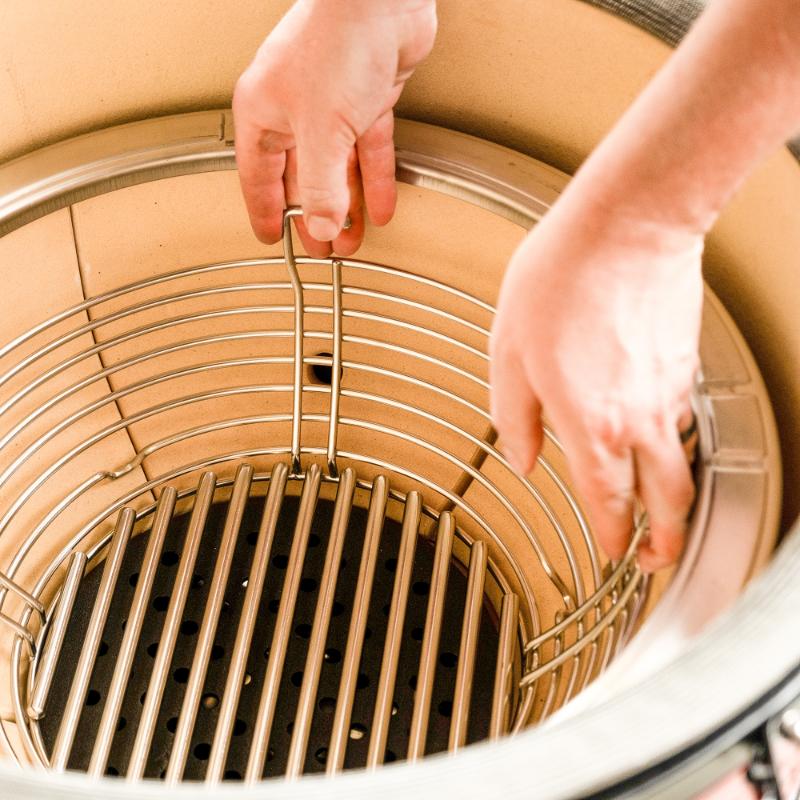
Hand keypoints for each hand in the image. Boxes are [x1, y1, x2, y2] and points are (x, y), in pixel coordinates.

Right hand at [233, 0, 436, 255]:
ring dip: (346, 207)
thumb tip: (323, 227)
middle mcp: (294, 108)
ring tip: (351, 239)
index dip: (265, 211)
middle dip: (314, 217)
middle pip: (301, 177)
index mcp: (264, 111)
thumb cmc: (338, 41)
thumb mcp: (321, 130)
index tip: (272, 238)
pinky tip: (378, 207)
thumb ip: (320, 185)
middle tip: (321, 250)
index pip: (258, 175)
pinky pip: (368, 151)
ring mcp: (332, 104)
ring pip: (337, 169)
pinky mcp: (367, 99)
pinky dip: (373, 181)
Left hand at [490, 190, 701, 571]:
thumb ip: (514, 414)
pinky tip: (654, 437)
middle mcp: (639, 420)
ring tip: (663, 514)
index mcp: (590, 425)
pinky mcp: (685, 366)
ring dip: (674, 501)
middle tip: (654, 559)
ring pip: (682, 466)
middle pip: (667, 502)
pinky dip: (672, 444)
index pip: (608, 504)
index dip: (612, 539)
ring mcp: (670, 393)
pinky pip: (681, 420)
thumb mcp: (509, 351)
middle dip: (664, 542)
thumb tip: (521, 455)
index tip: (612, 555)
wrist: (627, 224)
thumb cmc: (564, 278)